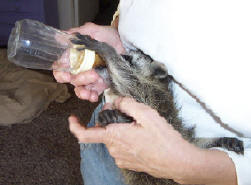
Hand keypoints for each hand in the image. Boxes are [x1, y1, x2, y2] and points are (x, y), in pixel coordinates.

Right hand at [53, 23, 124, 101]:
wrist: (125, 43)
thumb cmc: (108, 36)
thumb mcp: (92, 31)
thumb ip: (76, 35)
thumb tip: (58, 37)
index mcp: (74, 57)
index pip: (60, 68)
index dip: (61, 73)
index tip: (67, 74)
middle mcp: (80, 69)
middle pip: (72, 81)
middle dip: (80, 79)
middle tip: (93, 73)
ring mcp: (90, 78)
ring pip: (80, 89)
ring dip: (85, 90)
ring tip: (96, 81)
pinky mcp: (100, 84)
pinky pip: (93, 93)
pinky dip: (91, 96)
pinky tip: (94, 96)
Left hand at [68, 97, 198, 179]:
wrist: (177, 162)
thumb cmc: (163, 139)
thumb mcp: (146, 114)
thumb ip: (127, 104)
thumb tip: (116, 101)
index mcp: (114, 136)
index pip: (85, 134)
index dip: (75, 126)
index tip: (72, 118)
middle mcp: (114, 149)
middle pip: (103, 131)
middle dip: (108, 120)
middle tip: (124, 111)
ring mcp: (121, 158)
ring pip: (112, 139)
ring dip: (119, 129)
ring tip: (137, 125)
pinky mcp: (129, 163)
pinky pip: (120, 147)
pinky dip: (124, 138)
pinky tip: (140, 136)